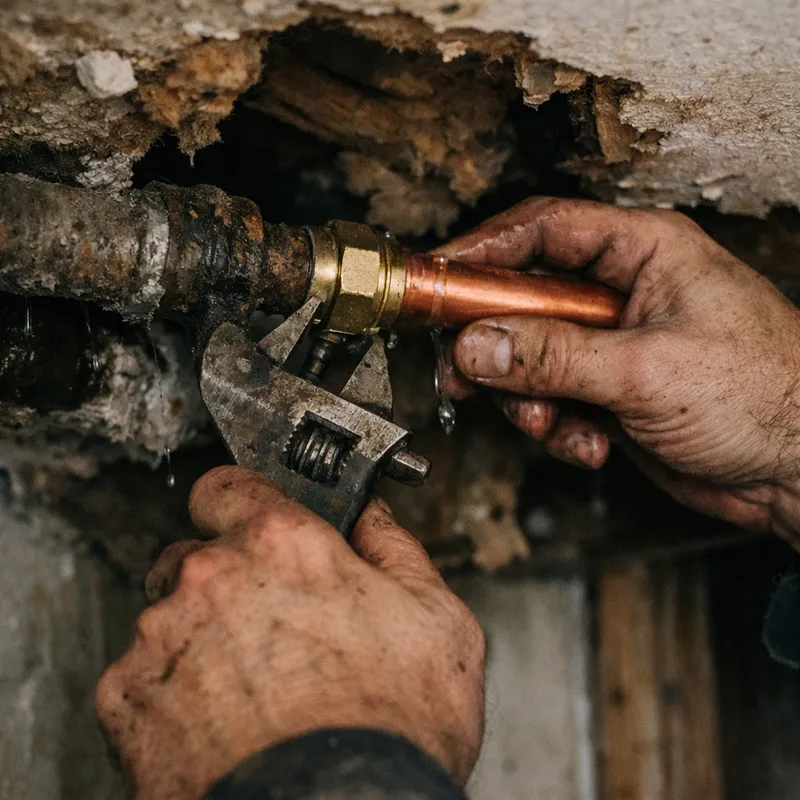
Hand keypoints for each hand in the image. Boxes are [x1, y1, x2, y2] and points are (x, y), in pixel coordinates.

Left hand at [95, 466, 484, 798]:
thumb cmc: (391, 730)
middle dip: (229, 581)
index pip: (229, 486)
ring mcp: (163, 638)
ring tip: (255, 687)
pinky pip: (143, 677)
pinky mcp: (127, 701)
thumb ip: (394, 547)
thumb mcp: (436, 619)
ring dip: (201, 639)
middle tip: (274, 627)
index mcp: (283, 545)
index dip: (242, 504)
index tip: (250, 521)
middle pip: (198, 555)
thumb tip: (372, 516)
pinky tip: (223, 722)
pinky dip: (173, 694)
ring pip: (170, 617)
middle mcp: (213, 578)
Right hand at [437, 198, 799, 542]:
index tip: (434, 283)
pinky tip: (591, 445)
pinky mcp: (607, 390)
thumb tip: (477, 345)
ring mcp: (610, 344)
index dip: (480, 251)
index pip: (539, 231)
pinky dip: (557, 427)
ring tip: (551, 423)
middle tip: (460, 373)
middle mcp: (619, 292)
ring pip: (528, 357)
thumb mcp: (646, 370)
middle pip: (521, 299)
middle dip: (491, 343)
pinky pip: (551, 399)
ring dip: (525, 398)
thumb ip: (553, 357)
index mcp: (639, 252)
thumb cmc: (766, 393)